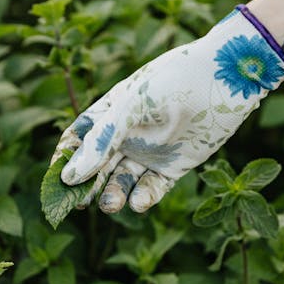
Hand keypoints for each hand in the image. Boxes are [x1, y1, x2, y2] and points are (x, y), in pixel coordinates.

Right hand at [51, 6, 283, 212]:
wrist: (225, 79)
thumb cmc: (174, 81)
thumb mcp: (131, 108)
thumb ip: (102, 142)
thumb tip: (69, 178)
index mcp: (110, 113)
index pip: (78, 141)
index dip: (65, 161)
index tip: (58, 180)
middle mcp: (127, 135)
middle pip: (97, 167)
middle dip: (86, 187)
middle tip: (79, 204)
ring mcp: (150, 152)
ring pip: (122, 181)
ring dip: (113, 195)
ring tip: (111, 204)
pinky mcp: (174, 166)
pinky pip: (153, 188)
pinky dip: (143, 198)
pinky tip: (137, 203)